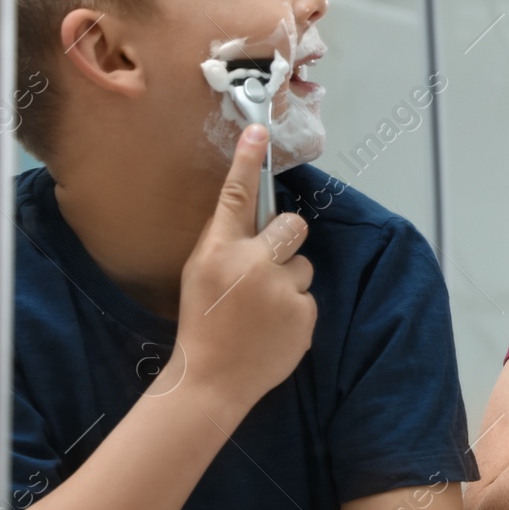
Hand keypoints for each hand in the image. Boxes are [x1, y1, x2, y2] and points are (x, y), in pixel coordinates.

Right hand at [172, 123, 315, 413]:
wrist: (212, 379)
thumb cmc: (203, 321)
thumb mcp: (201, 273)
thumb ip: (228, 242)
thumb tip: (258, 213)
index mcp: (219, 252)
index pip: (237, 196)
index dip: (248, 162)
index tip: (259, 130)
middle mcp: (253, 265)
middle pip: (292, 226)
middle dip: (285, 240)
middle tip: (267, 265)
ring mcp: (282, 291)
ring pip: (303, 266)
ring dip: (289, 281)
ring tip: (263, 309)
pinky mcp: (305, 315)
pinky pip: (307, 298)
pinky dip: (294, 310)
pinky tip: (272, 328)